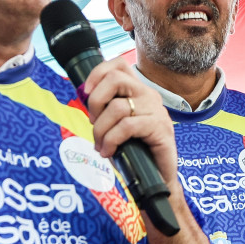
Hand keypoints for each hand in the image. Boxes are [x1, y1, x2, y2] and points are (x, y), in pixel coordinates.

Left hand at [81, 61, 180, 198]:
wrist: (158, 177)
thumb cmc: (136, 152)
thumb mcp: (117, 126)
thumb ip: (106, 111)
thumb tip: (84, 100)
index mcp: (138, 91)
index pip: (118, 65)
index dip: (97, 73)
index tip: (85, 93)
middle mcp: (149, 95)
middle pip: (115, 78)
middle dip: (95, 101)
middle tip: (93, 122)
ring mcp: (156, 110)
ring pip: (117, 107)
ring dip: (101, 130)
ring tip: (101, 146)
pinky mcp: (160, 128)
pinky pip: (126, 126)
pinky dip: (111, 140)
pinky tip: (109, 152)